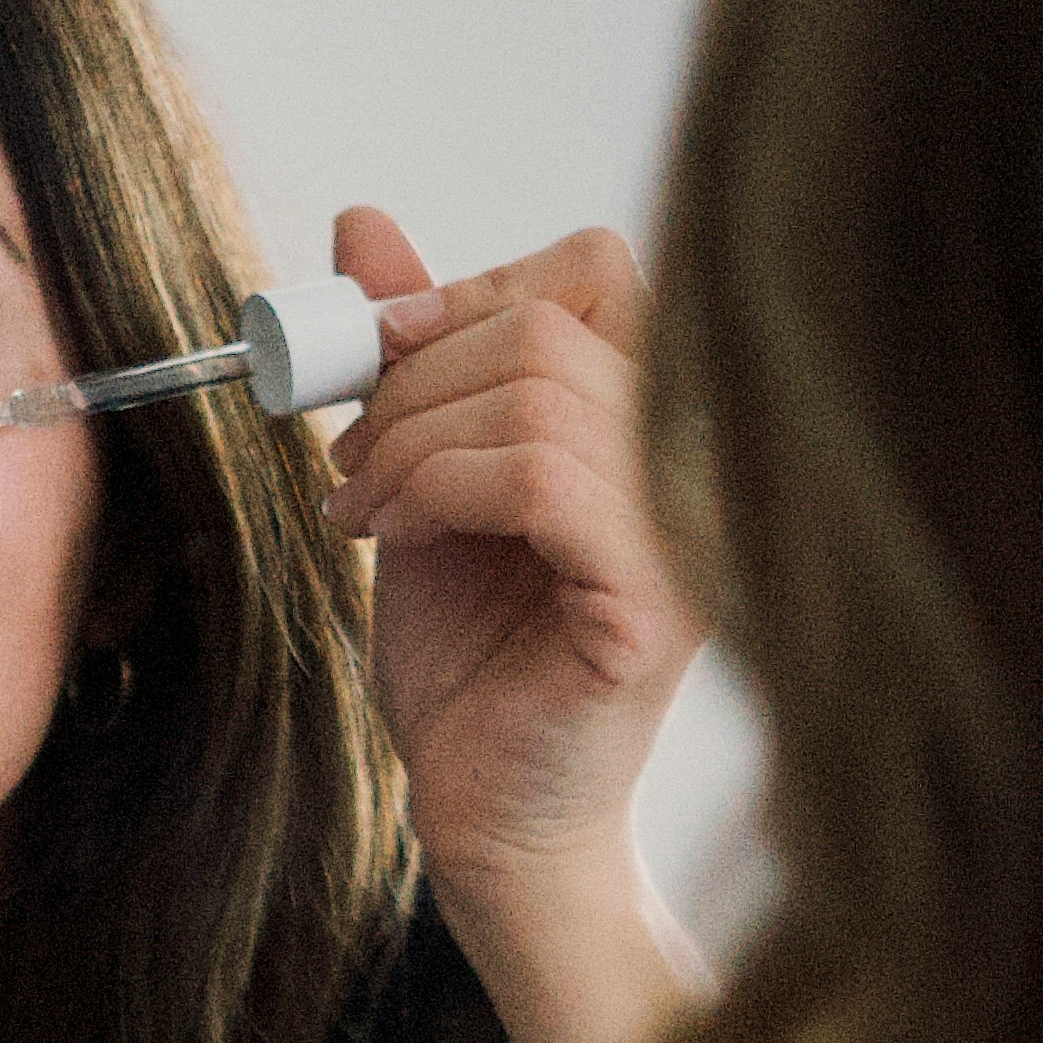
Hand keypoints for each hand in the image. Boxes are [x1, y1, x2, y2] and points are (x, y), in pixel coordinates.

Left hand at [321, 206, 702, 1037]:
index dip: (469, 292)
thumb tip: (362, 224)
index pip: (592, 268)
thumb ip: (411, 356)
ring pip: (541, 394)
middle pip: (552, 320)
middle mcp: (693, 463)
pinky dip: (440, 489)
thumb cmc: (469, 660)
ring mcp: (688, 533)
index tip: (382, 362)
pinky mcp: (655, 605)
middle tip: (349, 460)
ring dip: (411, 441)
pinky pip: (544, 481)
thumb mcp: (422, 478)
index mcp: (651, 417)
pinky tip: (393, 539)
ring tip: (363, 508)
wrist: (485, 817)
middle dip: (414, 378)